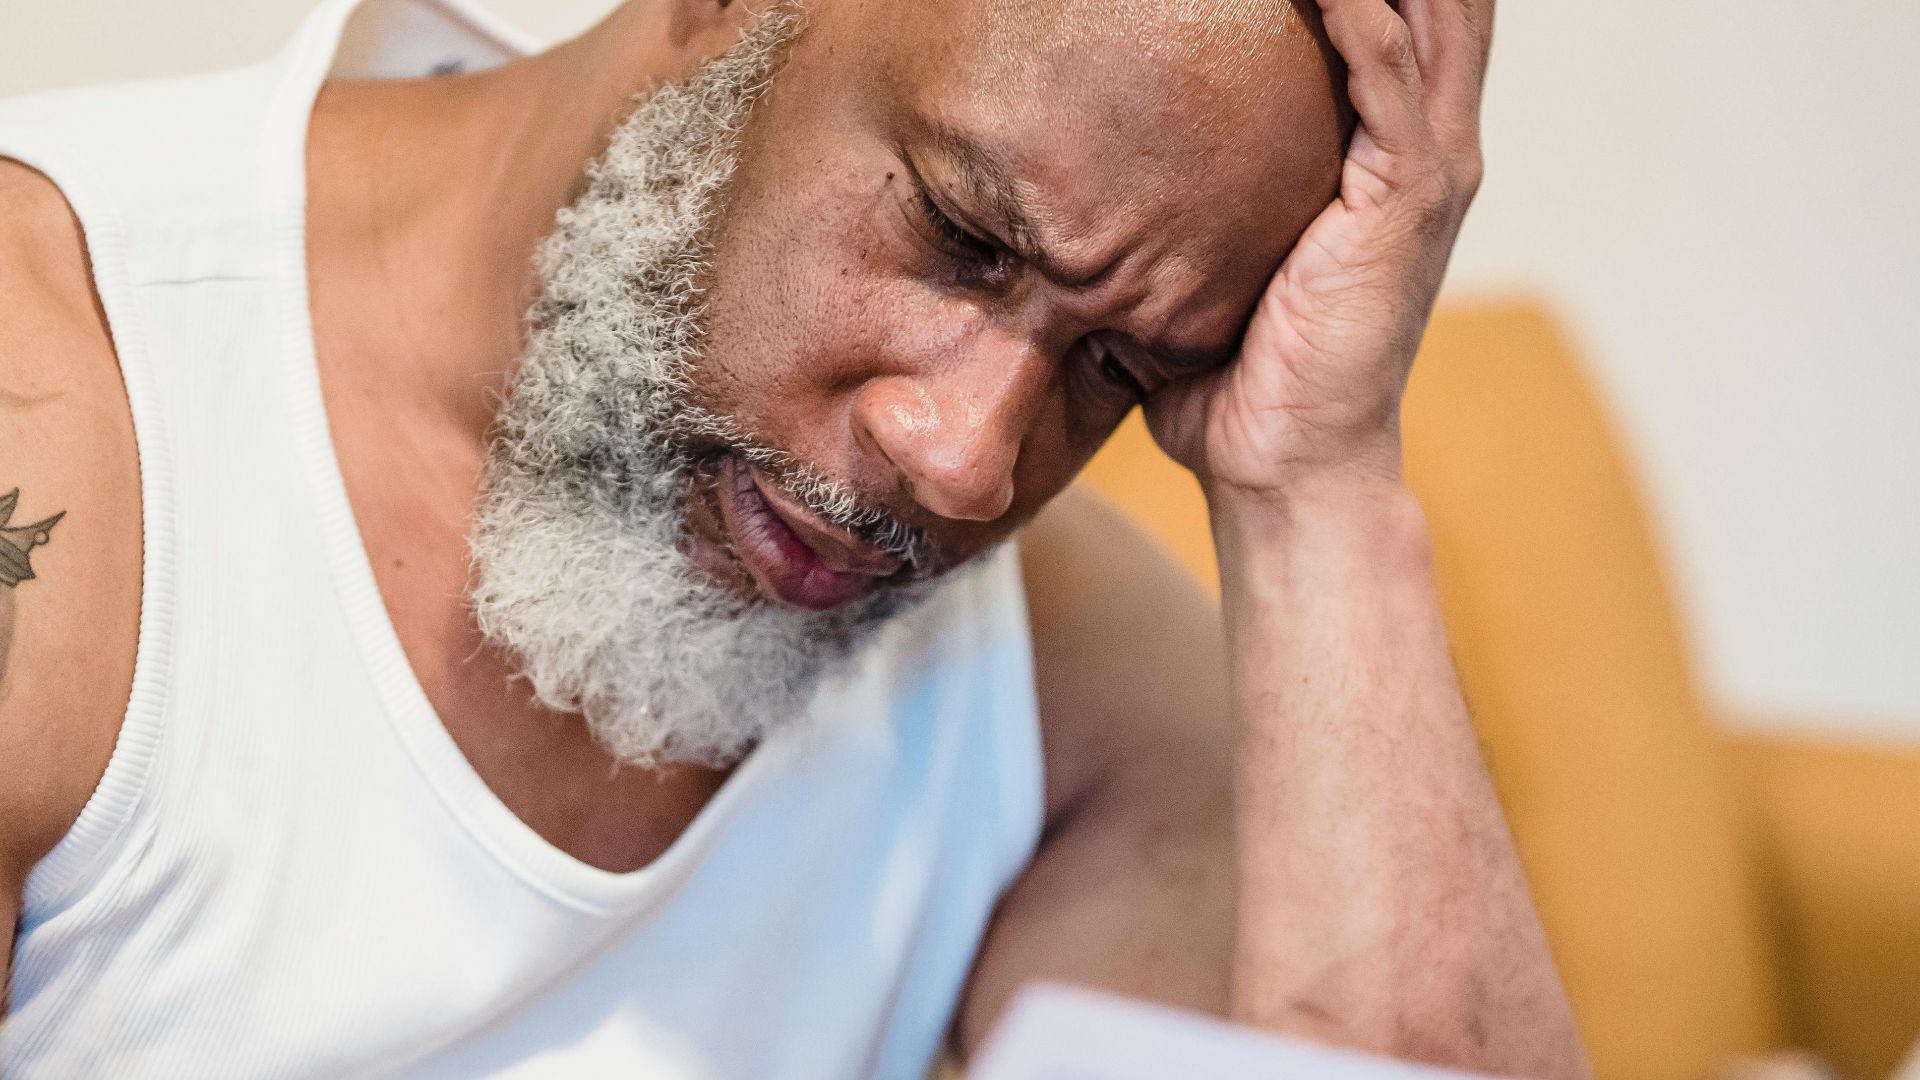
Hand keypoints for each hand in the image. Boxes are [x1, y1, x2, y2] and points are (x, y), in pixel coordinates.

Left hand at [1149, 0, 1492, 498]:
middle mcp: (1424, 145)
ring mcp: (1426, 168)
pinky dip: (1351, 4)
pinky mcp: (1407, 198)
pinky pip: (1385, 69)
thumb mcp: (1214, 261)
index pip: (1395, 13)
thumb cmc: (1238, 383)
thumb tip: (1097, 172)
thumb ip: (1194, 202)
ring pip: (1423, 6)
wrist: (1282, 474)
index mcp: (1388, 152)